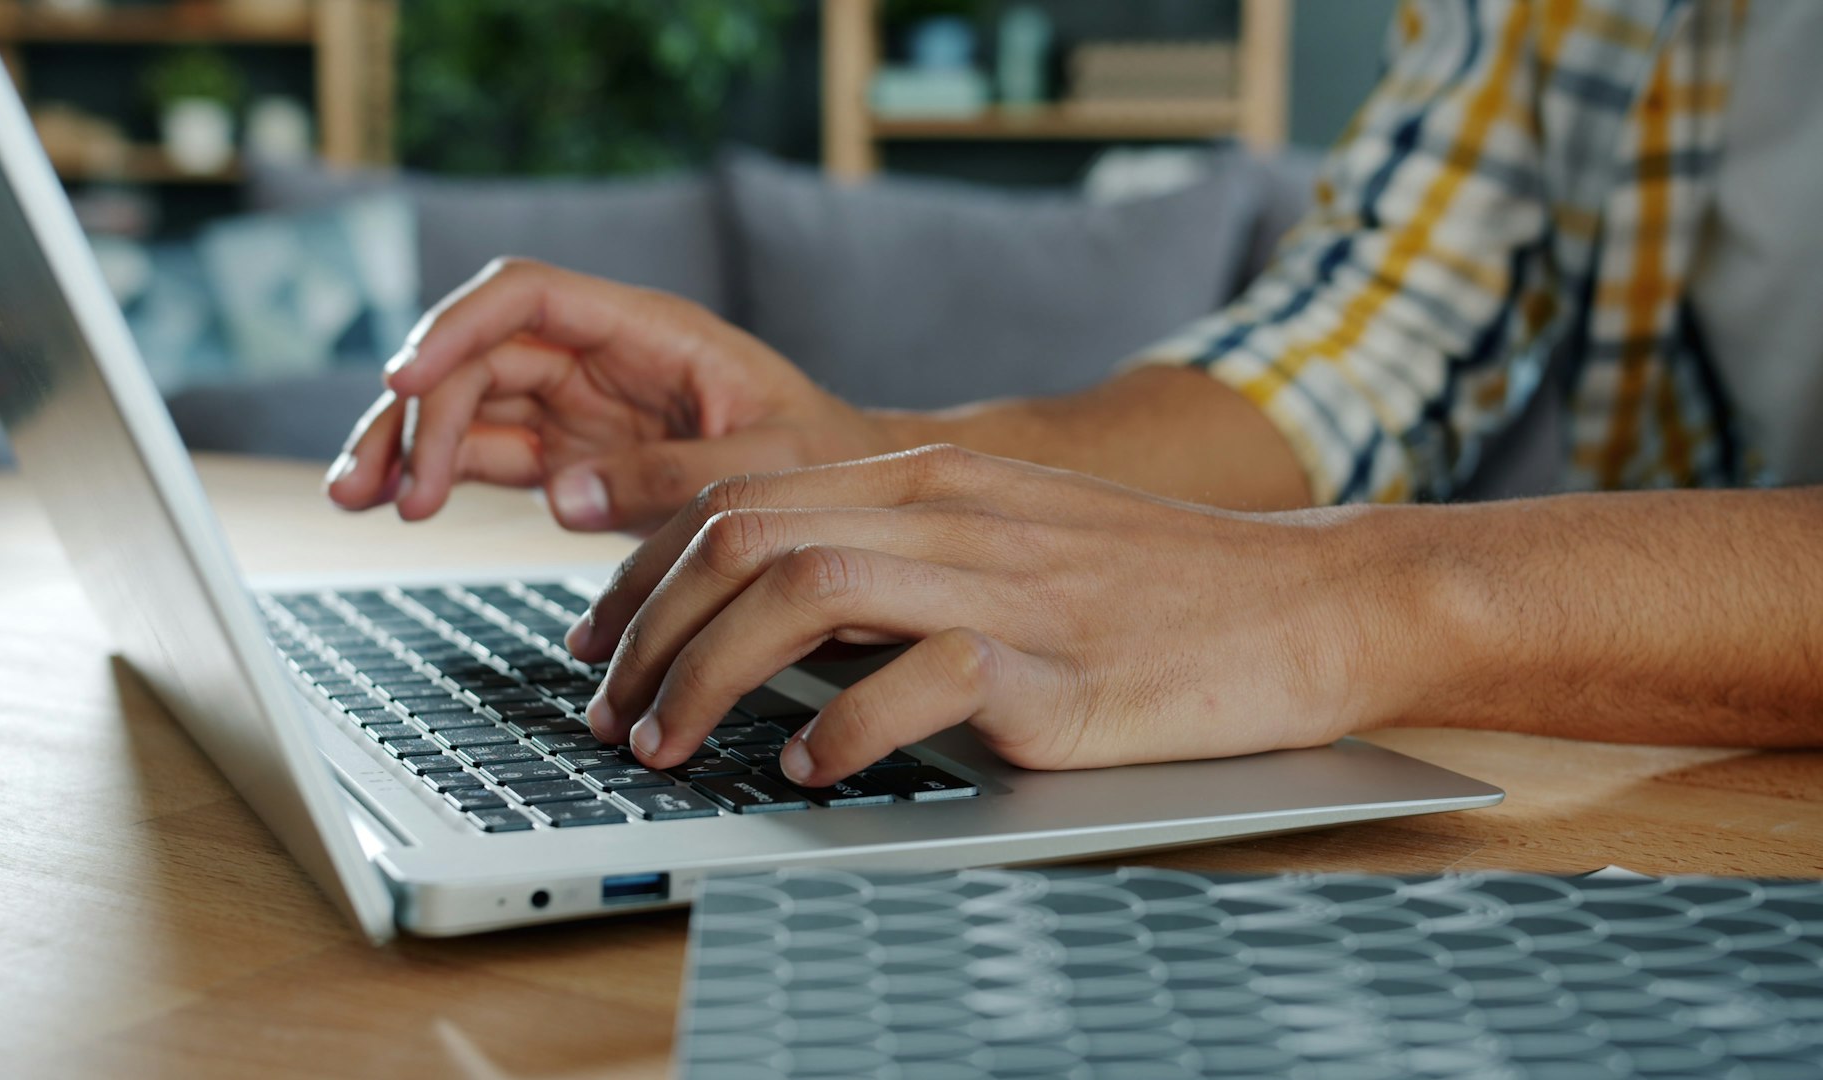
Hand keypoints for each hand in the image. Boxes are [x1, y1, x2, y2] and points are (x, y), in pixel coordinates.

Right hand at [324, 258, 892, 532]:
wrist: (845, 501)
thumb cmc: (824, 460)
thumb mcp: (768, 465)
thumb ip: (671, 476)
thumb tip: (559, 497)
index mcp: (647, 331)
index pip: (525, 296)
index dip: (456, 327)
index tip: (406, 375)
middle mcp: (599, 357)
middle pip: (476, 354)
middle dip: (414, 408)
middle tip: (380, 487)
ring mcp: (579, 406)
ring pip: (465, 403)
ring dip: (406, 443)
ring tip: (358, 498)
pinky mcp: (572, 456)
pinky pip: (485, 452)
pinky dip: (437, 474)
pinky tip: (399, 503)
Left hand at [567, 445, 1408, 786]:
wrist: (1305, 601)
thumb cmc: (1153, 587)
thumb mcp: (1004, 540)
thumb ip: (889, 560)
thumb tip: (770, 620)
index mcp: (928, 474)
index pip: (737, 498)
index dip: (643, 573)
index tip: (600, 643)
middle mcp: (950, 509)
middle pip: (743, 539)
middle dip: (647, 631)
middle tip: (611, 713)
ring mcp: (1003, 580)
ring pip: (799, 594)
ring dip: (707, 676)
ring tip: (670, 746)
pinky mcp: (1055, 665)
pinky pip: (915, 679)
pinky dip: (837, 730)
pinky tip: (806, 769)